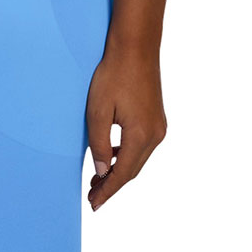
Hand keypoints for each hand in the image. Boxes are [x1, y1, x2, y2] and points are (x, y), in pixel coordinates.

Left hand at [86, 44, 166, 209]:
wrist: (136, 47)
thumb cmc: (113, 75)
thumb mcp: (97, 112)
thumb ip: (99, 145)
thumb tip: (102, 171)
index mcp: (141, 135)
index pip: (122, 174)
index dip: (106, 191)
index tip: (93, 204)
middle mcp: (155, 134)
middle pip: (132, 170)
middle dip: (112, 185)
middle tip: (92, 197)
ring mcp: (159, 126)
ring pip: (138, 160)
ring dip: (119, 172)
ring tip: (97, 180)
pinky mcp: (157, 118)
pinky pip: (142, 146)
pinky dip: (126, 157)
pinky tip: (112, 157)